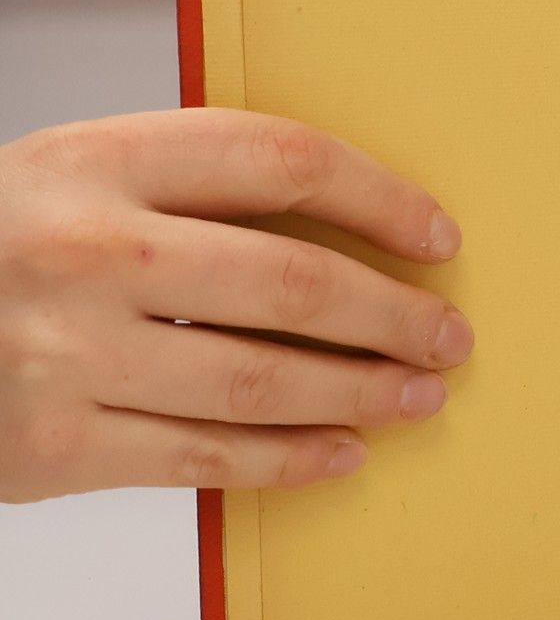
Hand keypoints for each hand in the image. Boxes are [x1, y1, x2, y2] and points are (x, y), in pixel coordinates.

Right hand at [0, 109, 470, 501]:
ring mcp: (64, 354)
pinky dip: (289, 459)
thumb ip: (187, 191)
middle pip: (292, 280)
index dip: (379, 198)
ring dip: (361, 392)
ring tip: (419, 397)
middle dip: (393, 314)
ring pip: (261, 379)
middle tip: (449, 335)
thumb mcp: (71, 179)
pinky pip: (204, 457)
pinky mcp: (49, 448)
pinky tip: (341, 453)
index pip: (280, 162)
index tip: (436, 235)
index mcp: (95, 160)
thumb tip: (347, 232)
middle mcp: (84, 251)